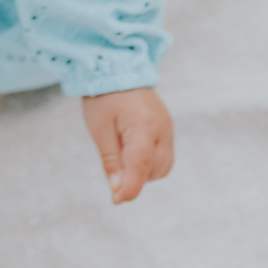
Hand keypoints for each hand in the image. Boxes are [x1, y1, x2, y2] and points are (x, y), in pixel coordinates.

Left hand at [82, 87, 173, 203]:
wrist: (119, 68)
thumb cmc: (105, 97)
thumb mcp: (99, 128)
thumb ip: (110, 159)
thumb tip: (117, 191)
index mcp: (143, 125)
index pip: (141, 165)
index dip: (130, 187)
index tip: (116, 200)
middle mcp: (162, 128)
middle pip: (154, 169)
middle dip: (135, 177)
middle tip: (113, 167)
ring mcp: (168, 128)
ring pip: (162, 167)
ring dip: (144, 172)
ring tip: (121, 152)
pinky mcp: (168, 128)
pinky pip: (164, 156)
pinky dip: (149, 162)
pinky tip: (132, 150)